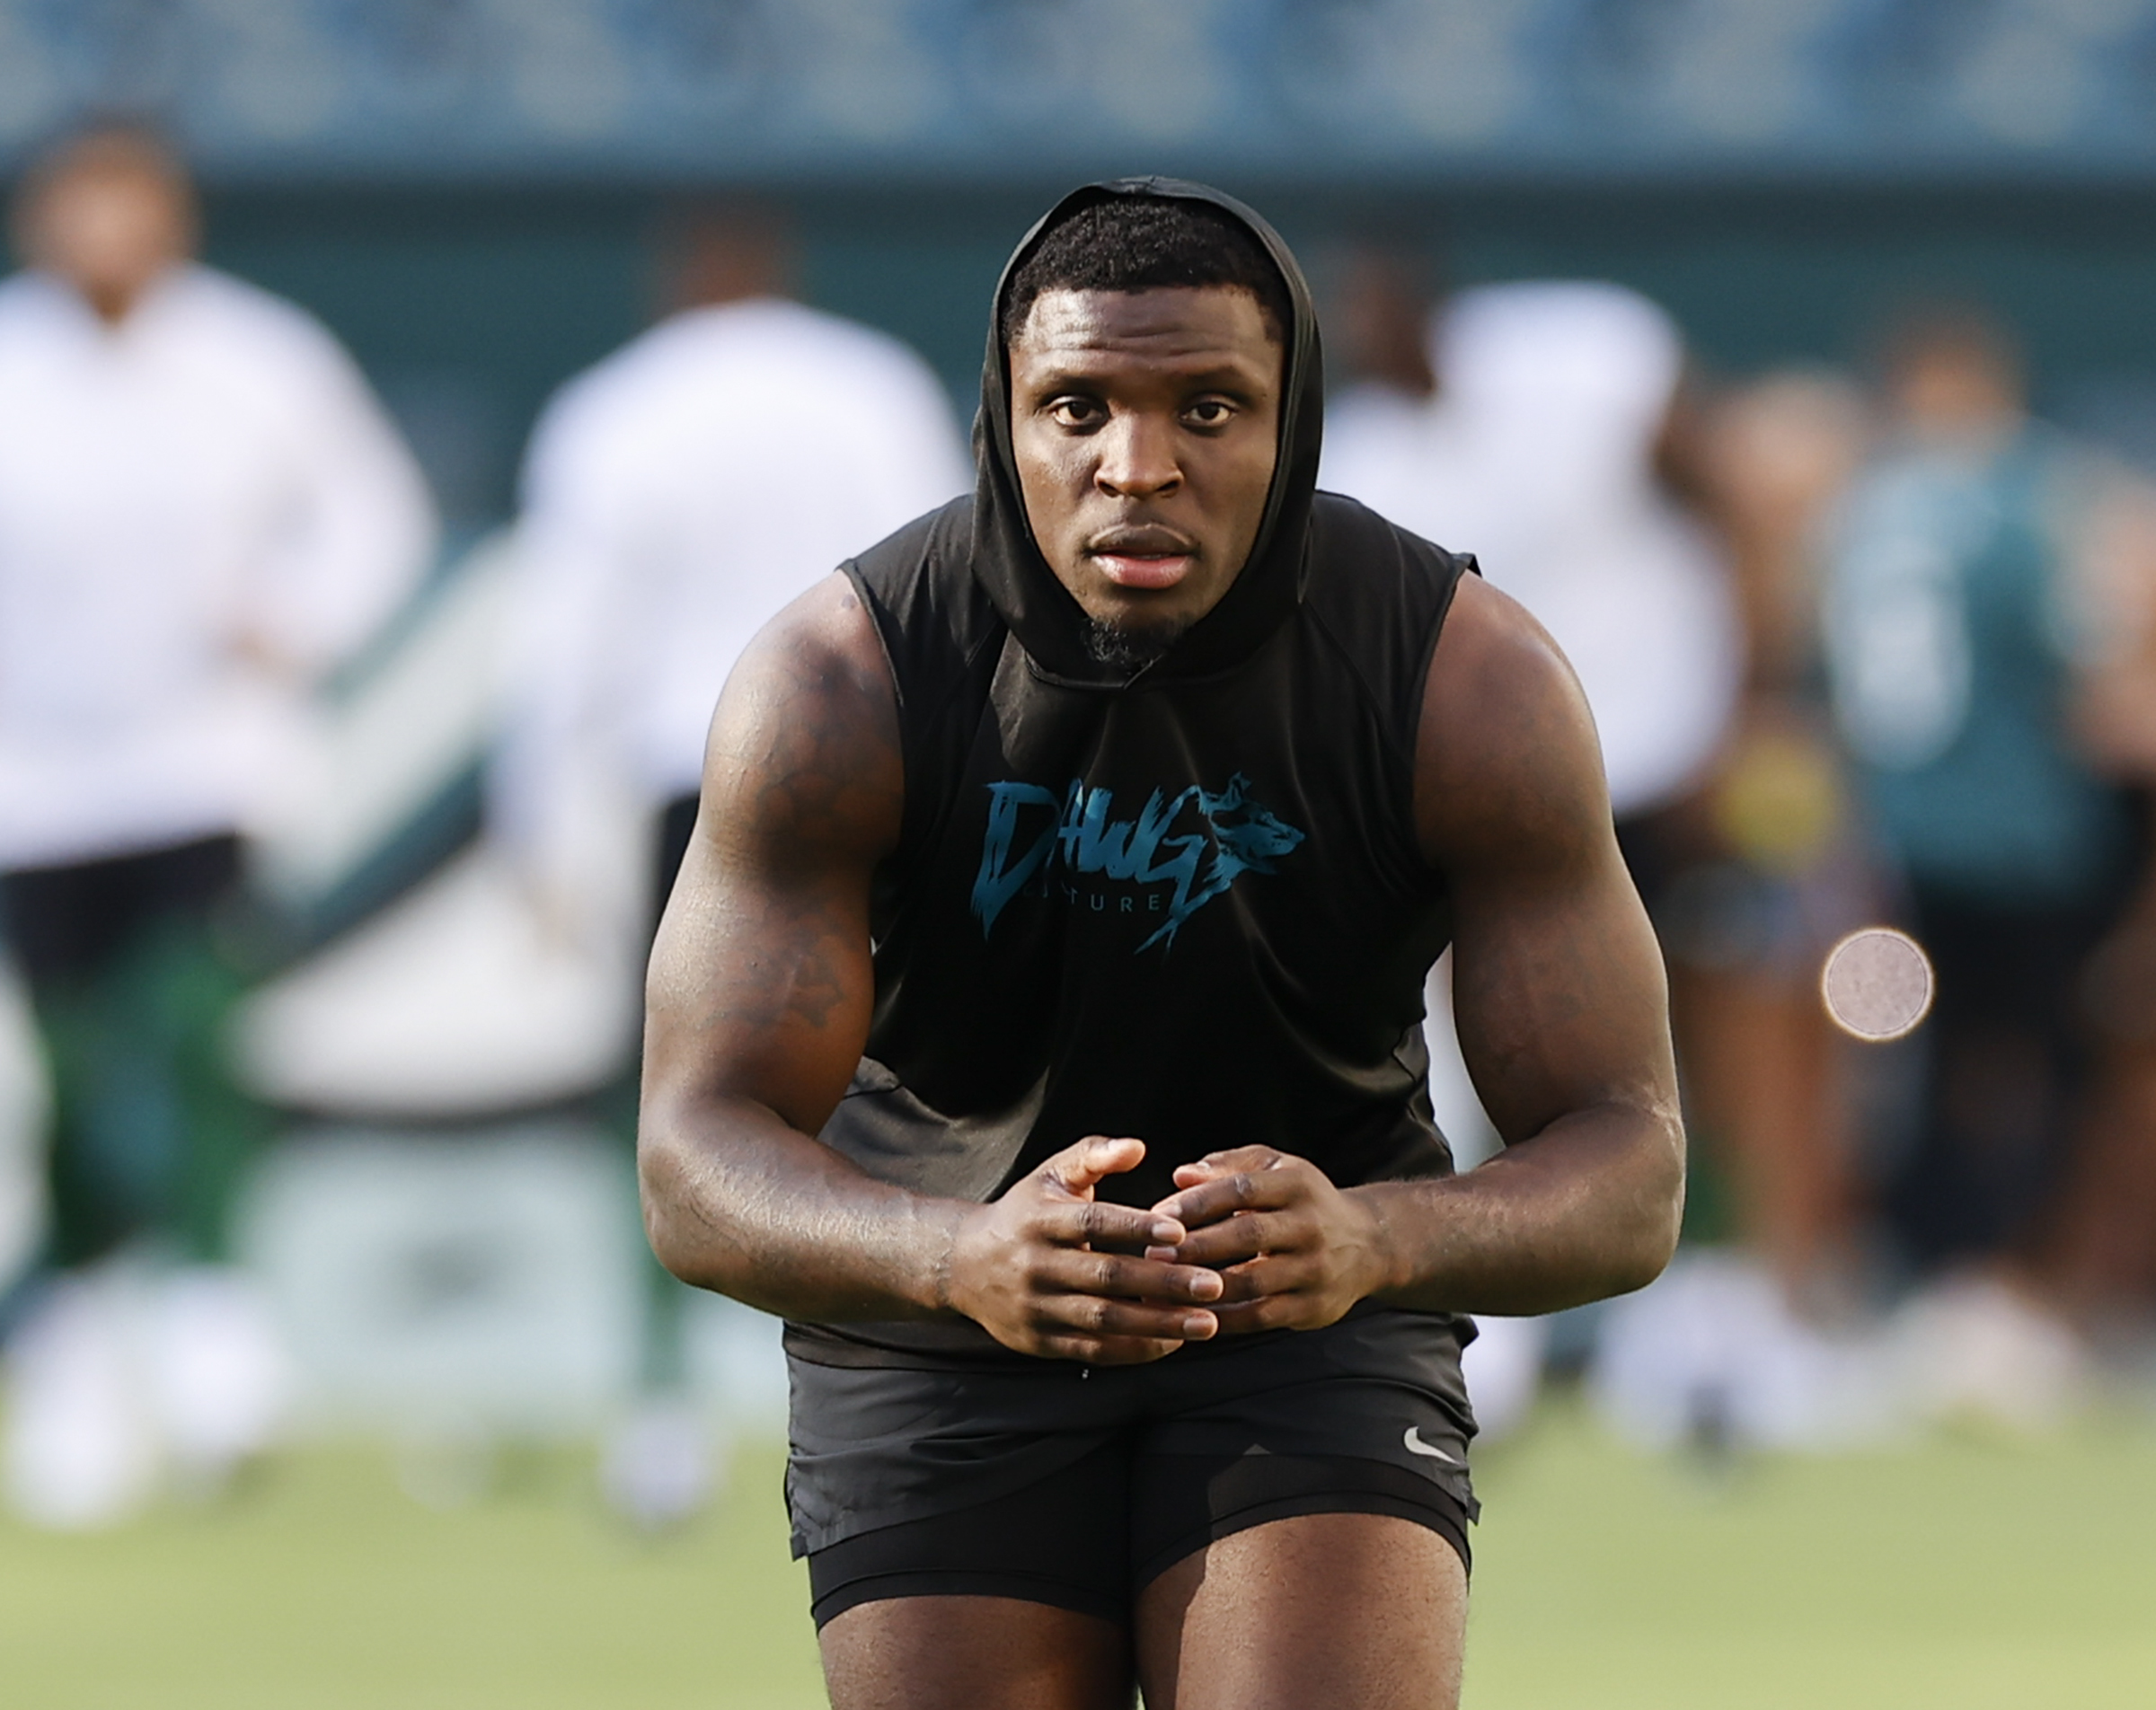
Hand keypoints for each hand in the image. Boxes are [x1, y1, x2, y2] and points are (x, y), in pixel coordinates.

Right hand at [942, 1137, 1224, 1363]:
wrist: (961, 1266)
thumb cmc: (1024, 1213)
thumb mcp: (1051, 1174)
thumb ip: (1095, 1156)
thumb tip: (1138, 1147)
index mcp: (1040, 1220)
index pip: (1092, 1223)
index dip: (1135, 1228)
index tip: (1179, 1233)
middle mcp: (1036, 1266)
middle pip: (1106, 1277)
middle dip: (1163, 1283)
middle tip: (1213, 1284)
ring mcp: (1037, 1308)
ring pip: (1104, 1321)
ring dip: (1159, 1324)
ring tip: (1207, 1322)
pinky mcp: (1041, 1342)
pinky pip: (1093, 1352)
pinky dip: (1135, 1350)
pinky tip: (1173, 1341)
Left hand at [1148, 1146, 1391, 1333]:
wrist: (1368, 1244)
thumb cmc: (1302, 1200)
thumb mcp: (1274, 1170)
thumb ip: (1227, 1167)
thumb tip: (1180, 1175)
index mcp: (1298, 1184)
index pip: (1243, 1189)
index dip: (1199, 1202)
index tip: (1158, 1213)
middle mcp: (1312, 1226)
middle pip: (1248, 1235)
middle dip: (1197, 1245)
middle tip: (1153, 1253)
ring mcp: (1315, 1270)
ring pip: (1253, 1281)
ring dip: (1204, 1287)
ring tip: (1163, 1288)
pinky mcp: (1313, 1307)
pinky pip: (1261, 1316)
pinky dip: (1223, 1318)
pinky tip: (1191, 1314)